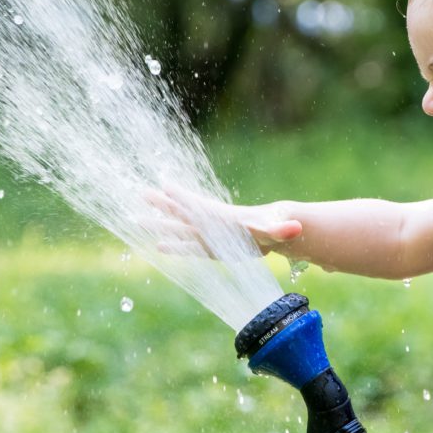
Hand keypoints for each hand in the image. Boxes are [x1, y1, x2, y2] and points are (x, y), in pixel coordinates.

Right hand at [143, 184, 302, 255]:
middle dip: (161, 204)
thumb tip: (296, 227)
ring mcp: (208, 235)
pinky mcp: (210, 247)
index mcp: (222, 217)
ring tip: (136, 220)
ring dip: (159, 224)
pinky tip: (158, 246)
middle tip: (140, 192)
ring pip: (178, 228)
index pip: (199, 205)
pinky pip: (187, 246)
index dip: (183, 196)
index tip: (165, 185)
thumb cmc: (273, 227)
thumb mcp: (277, 229)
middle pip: (181, 211)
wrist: (272, 231)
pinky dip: (173, 246)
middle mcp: (210, 223)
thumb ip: (283, 229)